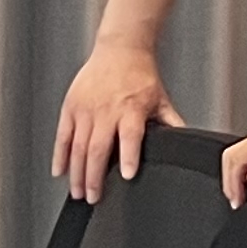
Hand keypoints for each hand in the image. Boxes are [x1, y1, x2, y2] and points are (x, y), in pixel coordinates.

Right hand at [53, 41, 180, 202]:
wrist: (120, 49)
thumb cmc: (140, 75)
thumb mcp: (161, 100)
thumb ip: (172, 125)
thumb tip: (187, 145)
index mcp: (130, 109)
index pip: (130, 136)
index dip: (129, 157)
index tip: (128, 175)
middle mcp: (106, 110)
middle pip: (97, 149)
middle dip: (94, 177)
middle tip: (94, 198)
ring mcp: (86, 109)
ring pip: (77, 147)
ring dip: (77, 172)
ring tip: (78, 192)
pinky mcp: (71, 107)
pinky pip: (62, 136)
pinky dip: (59, 155)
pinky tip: (60, 171)